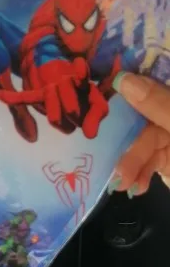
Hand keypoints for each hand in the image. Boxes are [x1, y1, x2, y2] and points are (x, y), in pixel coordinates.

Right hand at [111, 72, 169, 194]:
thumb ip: (162, 105)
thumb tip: (124, 79)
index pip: (160, 80)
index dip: (135, 79)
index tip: (105, 83)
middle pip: (147, 112)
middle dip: (129, 136)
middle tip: (109, 148)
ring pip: (145, 140)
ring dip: (132, 161)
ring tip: (123, 181)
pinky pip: (149, 160)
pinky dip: (139, 173)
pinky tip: (134, 186)